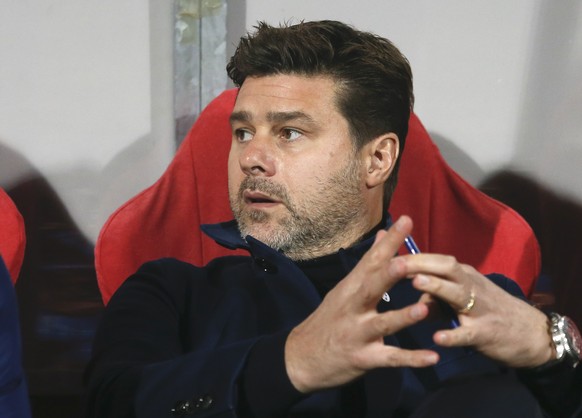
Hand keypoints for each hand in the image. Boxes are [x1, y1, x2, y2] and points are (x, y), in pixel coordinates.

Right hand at [285, 216, 438, 392]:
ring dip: (402, 317)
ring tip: (422, 310)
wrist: (300, 358)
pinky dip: (412, 359)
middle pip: (371, 288)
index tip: (406, 220)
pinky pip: (390, 359)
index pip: (370, 260)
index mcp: (350, 288)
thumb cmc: (328, 320)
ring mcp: (357, 334)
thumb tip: (384, 233)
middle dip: (388, 275)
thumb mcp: (343, 289)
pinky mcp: (363, 359)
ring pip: (381, 324)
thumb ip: (368, 263)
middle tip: (407, 262)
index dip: (389, 242)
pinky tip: (433, 357)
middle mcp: (352, 307)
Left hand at [400, 252, 554, 367]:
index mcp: (463, 276)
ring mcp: (481, 308)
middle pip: (446, 267)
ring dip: (436, 287)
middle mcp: (471, 285)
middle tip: (394, 262)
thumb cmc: (489, 311)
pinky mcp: (487, 332)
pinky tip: (438, 338)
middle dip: (420, 263)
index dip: (412, 255)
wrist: (531, 334)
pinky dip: (454, 335)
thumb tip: (413, 291)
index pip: (436, 259)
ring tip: (415, 283)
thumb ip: (436, 295)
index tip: (387, 251)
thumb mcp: (462, 299)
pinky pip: (469, 333)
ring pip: (458, 293)